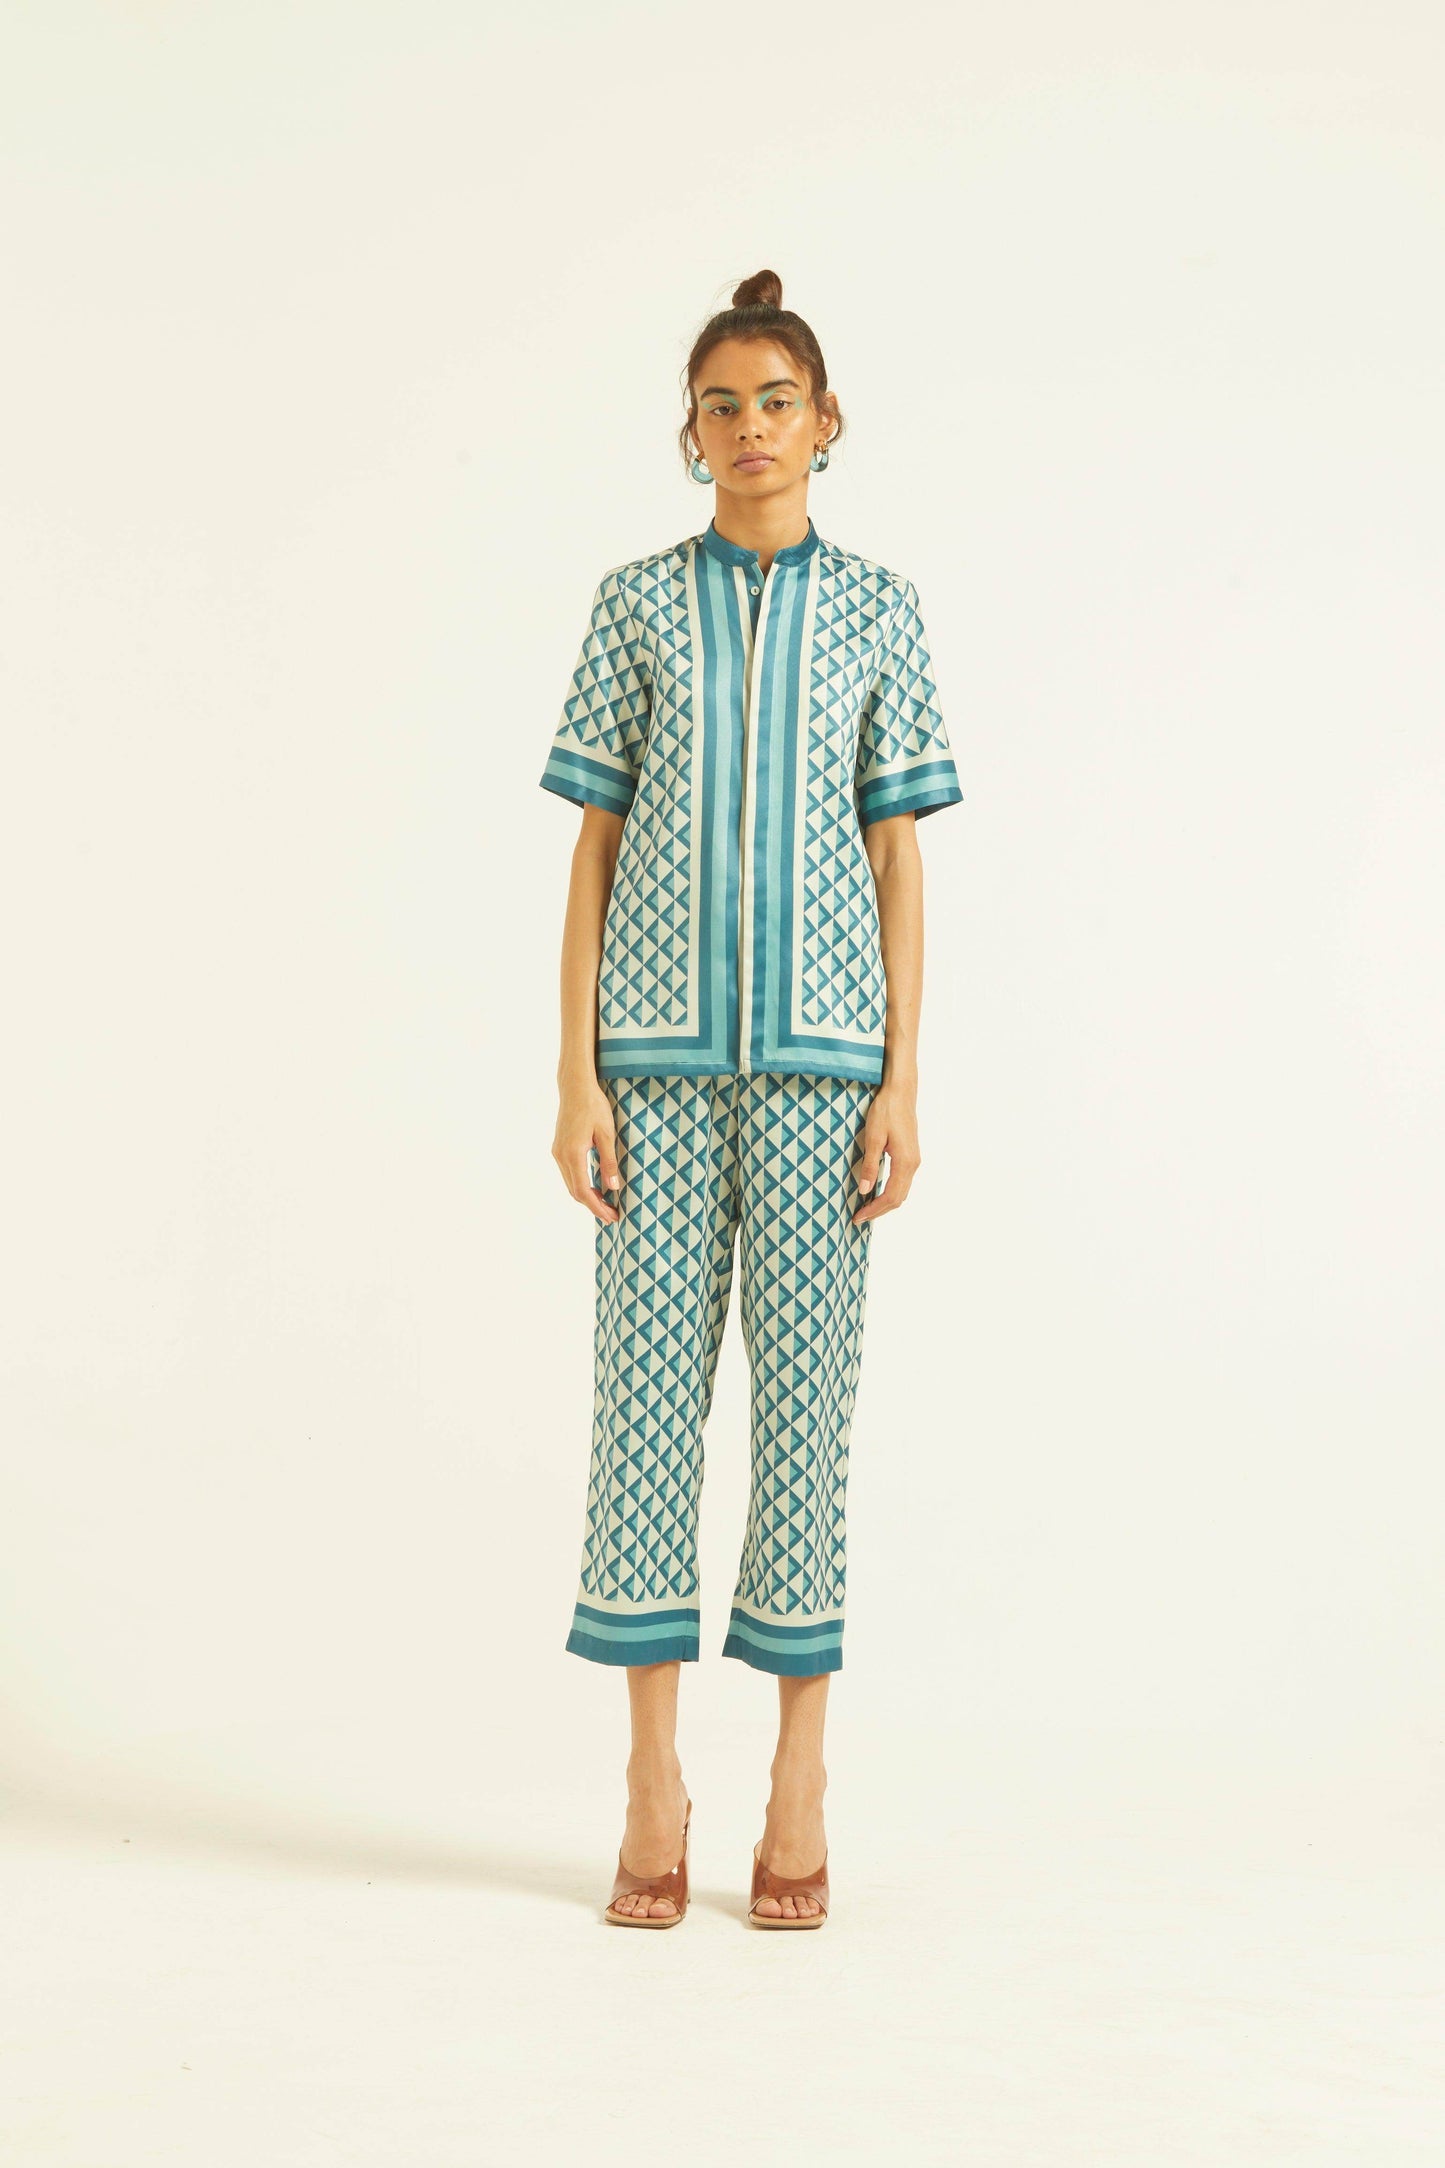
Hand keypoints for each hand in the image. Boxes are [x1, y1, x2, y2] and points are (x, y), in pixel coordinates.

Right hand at [552, 1079, 622, 1224]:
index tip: (611, 1216)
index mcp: (573, 1154)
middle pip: (575, 1192)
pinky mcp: (559, 1147)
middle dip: (593, 1206)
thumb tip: (613, 1188)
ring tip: (606, 1204)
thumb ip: (609, 1161)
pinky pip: (569, 1173)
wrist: (575, 1087)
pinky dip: (582, 1184)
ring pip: (571, 1184)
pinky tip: (595, 1186)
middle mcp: (561, 1156)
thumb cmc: (593, 1106)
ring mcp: (558, 1152)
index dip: (597, 1207)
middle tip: (612, 1215)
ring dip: (587, 1196)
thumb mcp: (607, 1134)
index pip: (583, 1191)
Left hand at [851, 1082, 919, 1224]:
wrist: (901, 1092)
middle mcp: (913, 1164)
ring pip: (901, 1191)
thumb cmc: (886, 1110)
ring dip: (885, 1203)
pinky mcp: (910, 1155)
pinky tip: (877, 1191)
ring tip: (866, 1208)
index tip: (858, 1216)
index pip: (890, 1196)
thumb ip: (870, 1165)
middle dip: (879, 1211)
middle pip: (898, 1198)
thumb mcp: (873, 1137)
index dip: (874, 1210)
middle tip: (859, 1217)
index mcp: (905, 1162)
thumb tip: (865, 1190)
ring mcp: (913, 1160)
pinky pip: (902, 1181)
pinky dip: (890, 1192)